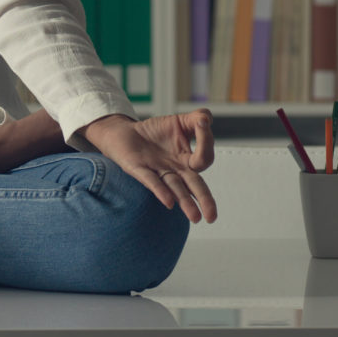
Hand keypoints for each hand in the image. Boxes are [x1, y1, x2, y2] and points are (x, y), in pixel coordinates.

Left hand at [81, 109, 216, 223]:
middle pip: (194, 186)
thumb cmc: (155, 131)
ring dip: (185, 202)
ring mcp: (158, 171)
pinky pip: (151, 181)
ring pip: (175, 188)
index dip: (206, 141)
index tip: (202, 124)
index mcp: (187, 159)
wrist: (125, 133)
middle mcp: (175, 170)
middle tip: (212, 216)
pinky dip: (160, 191)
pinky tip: (169, 202)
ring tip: (195, 218)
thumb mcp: (181, 121)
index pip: (203, 158)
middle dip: (204, 200)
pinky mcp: (139, 169)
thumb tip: (207, 119)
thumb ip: (198, 119)